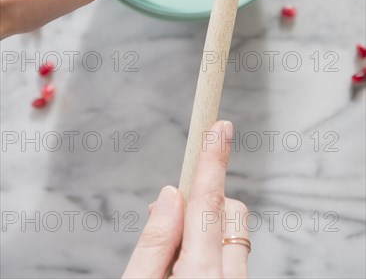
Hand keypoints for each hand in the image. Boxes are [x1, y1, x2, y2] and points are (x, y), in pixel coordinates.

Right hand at [123, 121, 248, 277]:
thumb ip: (154, 243)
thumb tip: (170, 196)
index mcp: (200, 276)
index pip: (208, 204)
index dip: (213, 160)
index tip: (221, 128)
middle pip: (231, 213)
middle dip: (206, 201)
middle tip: (168, 216)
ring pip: (237, 234)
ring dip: (211, 227)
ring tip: (176, 248)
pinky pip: (235, 257)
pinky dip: (216, 251)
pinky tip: (189, 268)